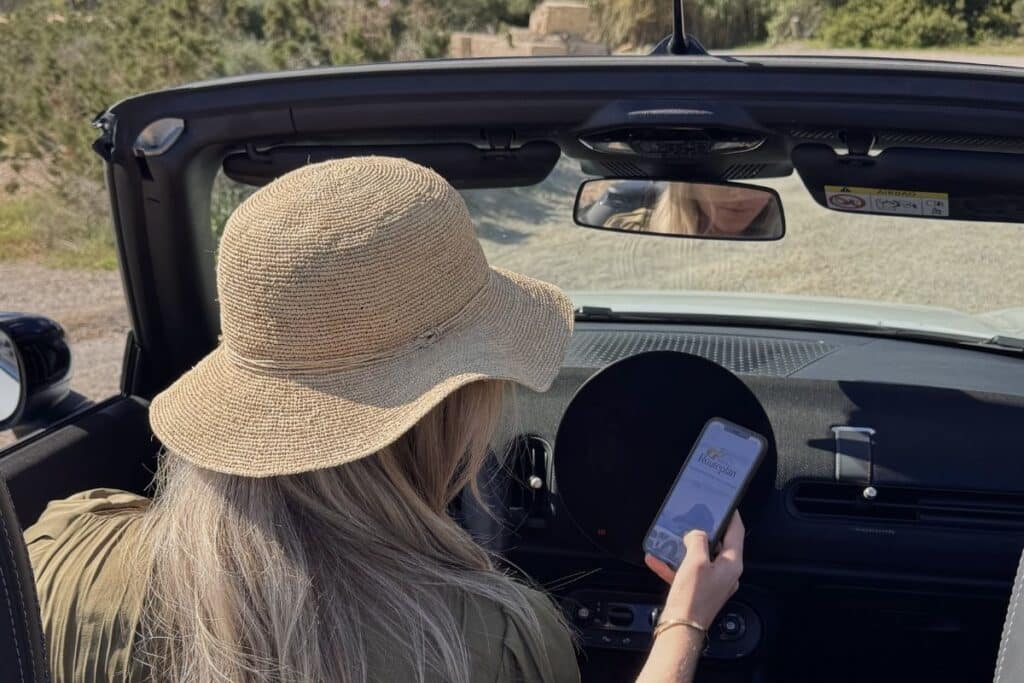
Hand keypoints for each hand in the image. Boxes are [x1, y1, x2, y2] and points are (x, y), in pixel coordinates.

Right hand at [645, 512, 744, 628]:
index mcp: (732, 564)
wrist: (679, 628)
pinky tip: (658, 559)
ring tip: (670, 539)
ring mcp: (713, 583)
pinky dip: (675, 564)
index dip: (731, 516)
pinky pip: (688, 571)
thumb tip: (696, 533)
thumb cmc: (692, 597)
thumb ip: (698, 540)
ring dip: (683, 548)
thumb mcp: (695, 561)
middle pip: (718, 545)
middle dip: (702, 532)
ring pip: (700, 558)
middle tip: (692, 520)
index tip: (726, 505)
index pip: (736, 532)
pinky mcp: (699, 590)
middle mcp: (726, 574)